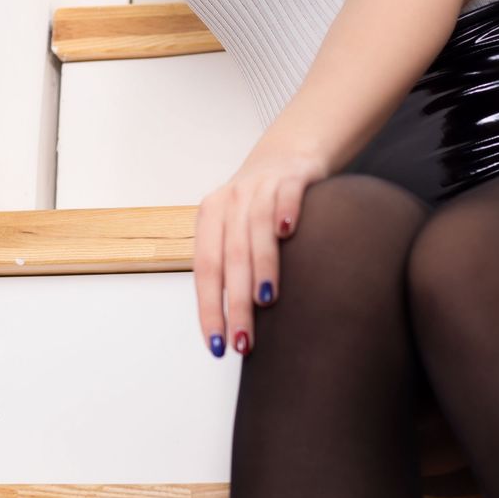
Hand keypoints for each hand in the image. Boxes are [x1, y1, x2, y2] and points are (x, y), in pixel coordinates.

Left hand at [194, 135, 330, 356]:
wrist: (287, 153)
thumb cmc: (259, 204)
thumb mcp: (235, 229)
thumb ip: (230, 265)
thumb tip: (232, 325)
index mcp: (210, 217)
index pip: (206, 270)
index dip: (209, 309)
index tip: (218, 344)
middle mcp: (231, 200)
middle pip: (230, 257)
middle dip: (236, 302)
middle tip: (244, 339)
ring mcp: (261, 186)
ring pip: (255, 228)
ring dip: (261, 266)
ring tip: (266, 301)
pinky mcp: (293, 175)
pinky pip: (286, 194)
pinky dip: (285, 211)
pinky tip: (288, 232)